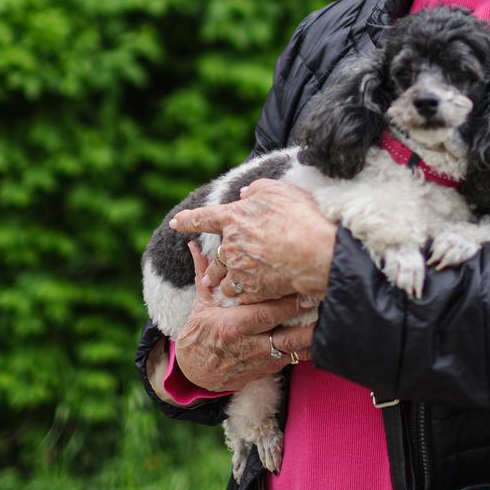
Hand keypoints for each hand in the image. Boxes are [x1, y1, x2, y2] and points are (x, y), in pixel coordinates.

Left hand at [169, 178, 335, 302]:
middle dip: (211, 267)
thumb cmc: (299, 216)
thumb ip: (256, 190)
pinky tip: (251, 299)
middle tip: (207, 276)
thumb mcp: (277, 190)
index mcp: (233, 219)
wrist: (314, 252)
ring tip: (226, 289)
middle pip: (217, 257)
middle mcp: (231, 246)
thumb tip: (243, 195)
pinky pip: (241, 296)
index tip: (175, 223)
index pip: (203, 217)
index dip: (187, 220)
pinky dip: (244, 298)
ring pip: (225, 280)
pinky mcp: (252, 291)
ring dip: (225, 284)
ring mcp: (240, 271)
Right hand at [173, 245, 316, 390]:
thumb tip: (194, 246)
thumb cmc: (199, 334)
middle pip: (285, 337)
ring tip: (330, 325)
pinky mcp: (267, 370)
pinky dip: (306, 349)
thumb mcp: (201, 304)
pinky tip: (321, 337)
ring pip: (293, 352)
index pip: (264, 314)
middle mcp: (248, 346)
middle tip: (325, 309)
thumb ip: (204, 275)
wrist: (195, 373)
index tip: (305, 293)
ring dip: (312, 339)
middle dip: (307, 325)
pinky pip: (291, 360)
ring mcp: (260, 361)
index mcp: (232, 327)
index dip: (287, 305)